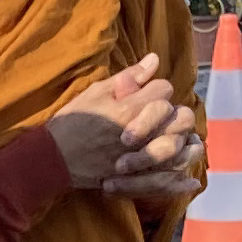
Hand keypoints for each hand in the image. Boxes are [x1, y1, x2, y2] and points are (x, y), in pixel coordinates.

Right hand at [50, 52, 183, 191]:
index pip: (164, 89)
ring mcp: (141, 161)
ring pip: (180, 149)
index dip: (157, 87)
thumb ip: (128, 77)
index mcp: (129, 110)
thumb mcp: (96, 93)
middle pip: (181, 118)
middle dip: (175, 113)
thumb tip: (154, 59)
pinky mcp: (136, 181)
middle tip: (163, 116)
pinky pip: (168, 182)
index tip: (146, 92)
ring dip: (182, 142)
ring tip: (177, 139)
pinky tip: (188, 180)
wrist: (53, 159)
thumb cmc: (72, 123)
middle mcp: (141, 136)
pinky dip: (179, 183)